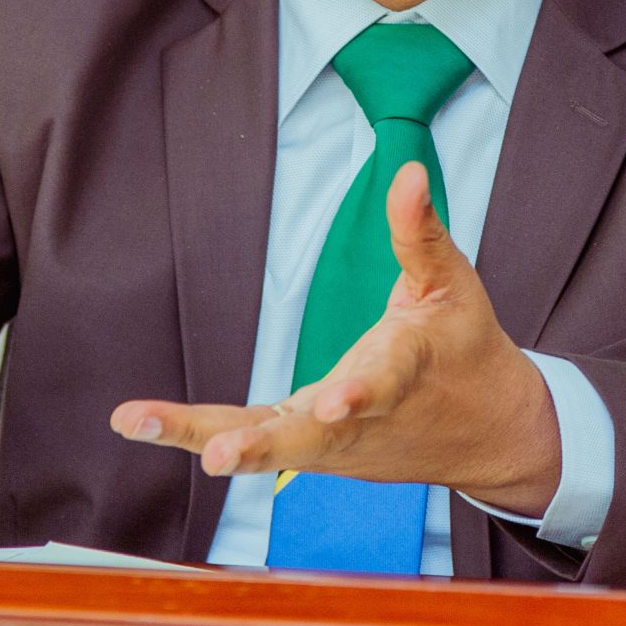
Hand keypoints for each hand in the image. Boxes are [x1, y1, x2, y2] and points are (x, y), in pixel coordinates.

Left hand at [110, 161, 562, 515]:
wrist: (490, 433)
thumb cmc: (467, 348)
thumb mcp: (452, 284)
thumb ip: (420, 231)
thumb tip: (409, 171)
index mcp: (406, 372)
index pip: (382, 383)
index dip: (356, 394)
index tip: (330, 404)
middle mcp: (363, 421)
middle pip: (306, 438)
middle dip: (258, 446)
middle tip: (217, 455)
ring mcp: (334, 443)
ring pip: (266, 445)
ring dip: (202, 436)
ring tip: (136, 421)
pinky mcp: (312, 449)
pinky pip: (253, 441)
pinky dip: (200, 433)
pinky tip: (142, 421)